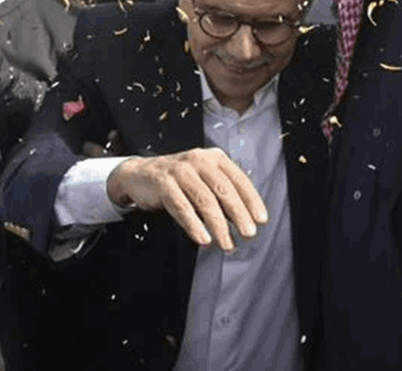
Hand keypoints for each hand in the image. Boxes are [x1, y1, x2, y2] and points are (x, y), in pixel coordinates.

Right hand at [105, 148, 267, 250]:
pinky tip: (203, 239)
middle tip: (248, 234)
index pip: (239, 180)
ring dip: (218, 225)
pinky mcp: (164, 183)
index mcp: (214, 158)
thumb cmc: (179, 180)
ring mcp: (180, 171)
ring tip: (226, 243)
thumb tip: (245, 219)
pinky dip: (194, 225)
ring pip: (205, 200)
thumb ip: (222, 195)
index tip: (261, 220)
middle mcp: (199, 160)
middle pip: (224, 190)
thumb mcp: (204, 181)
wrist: (140, 175)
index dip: (252, 200)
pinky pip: (182, 207)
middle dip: (239, 215)